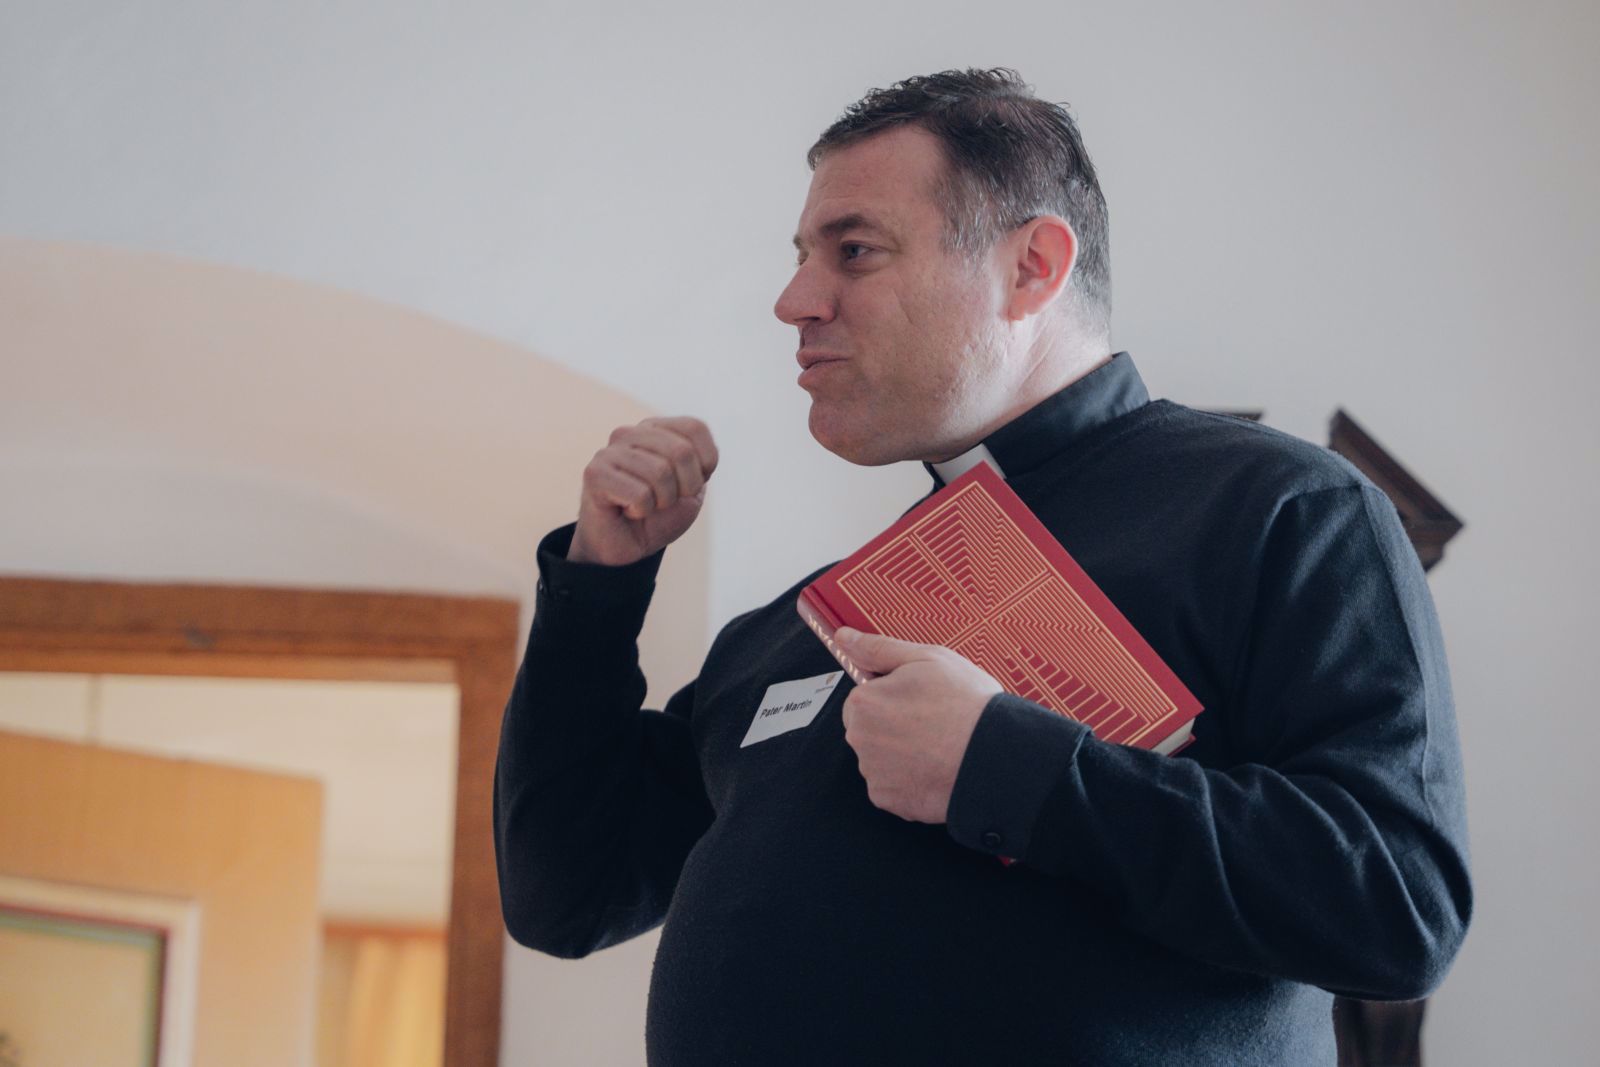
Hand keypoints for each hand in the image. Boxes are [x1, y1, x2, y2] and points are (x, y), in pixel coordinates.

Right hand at [569, 416, 718, 565]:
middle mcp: (630, 433)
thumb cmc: (659, 516)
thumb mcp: (692, 489)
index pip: (694, 428)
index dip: (705, 463)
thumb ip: (701, 462)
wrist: (627, 548)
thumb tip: (688, 449)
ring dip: (662, 502)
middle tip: (666, 501)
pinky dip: (642, 511)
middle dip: (686, 487)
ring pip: (661, 473)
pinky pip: (640, 494)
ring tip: (645, 506)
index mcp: (654, 429)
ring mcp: (609, 451)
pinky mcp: (595, 473)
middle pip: (682, 451)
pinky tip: (627, 510)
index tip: (689, 484)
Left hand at [836, 627, 1003, 823]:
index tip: (921, 700)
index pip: (864, 698)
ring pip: (881, 759)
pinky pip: (893, 787)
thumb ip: (879, 648)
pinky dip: (910, 780)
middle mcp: (859, 739)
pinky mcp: (889, 800)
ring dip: (902, 754)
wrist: (996, 756)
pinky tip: (936, 769)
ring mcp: (873, 773)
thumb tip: (845, 637)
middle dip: (893, 726)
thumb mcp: (927, 659)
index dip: (894, 697)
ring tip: (939, 746)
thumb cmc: (966, 704)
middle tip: (933, 723)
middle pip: (869, 729)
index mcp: (863, 702)